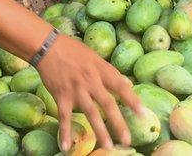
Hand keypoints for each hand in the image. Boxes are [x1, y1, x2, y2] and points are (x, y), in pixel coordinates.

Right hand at [37, 35, 143, 150]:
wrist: (48, 46)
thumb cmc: (73, 50)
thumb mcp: (95, 57)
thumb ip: (110, 72)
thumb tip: (128, 83)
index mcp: (101, 70)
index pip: (120, 85)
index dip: (132, 99)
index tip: (143, 113)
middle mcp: (91, 80)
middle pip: (107, 103)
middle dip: (118, 123)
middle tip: (127, 140)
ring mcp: (76, 89)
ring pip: (90, 113)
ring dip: (99, 131)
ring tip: (108, 146)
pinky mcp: (61, 96)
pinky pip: (64, 117)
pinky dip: (65, 132)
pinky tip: (66, 147)